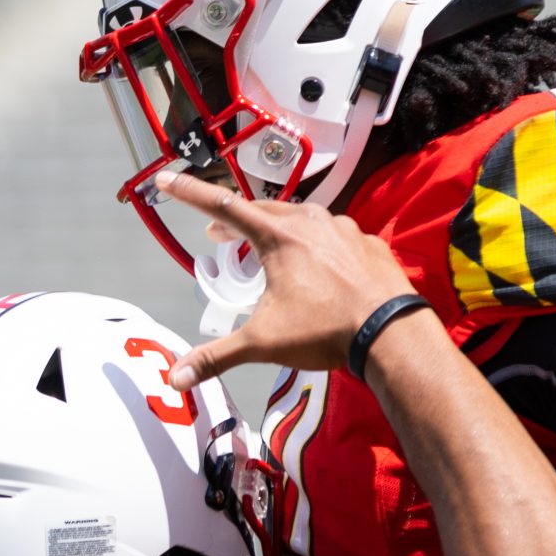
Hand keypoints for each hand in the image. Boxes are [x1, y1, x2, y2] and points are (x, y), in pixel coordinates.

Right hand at [154, 171, 412, 389]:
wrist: (391, 332)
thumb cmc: (325, 331)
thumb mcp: (263, 343)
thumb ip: (217, 357)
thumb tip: (175, 379)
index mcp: (277, 236)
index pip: (222, 207)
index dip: (190, 192)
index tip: (165, 177)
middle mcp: (310, 222)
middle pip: (262, 211)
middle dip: (236, 223)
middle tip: (220, 238)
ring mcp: (343, 229)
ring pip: (302, 219)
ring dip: (280, 231)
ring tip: (272, 255)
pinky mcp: (368, 243)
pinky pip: (335, 236)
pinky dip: (319, 246)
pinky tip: (320, 268)